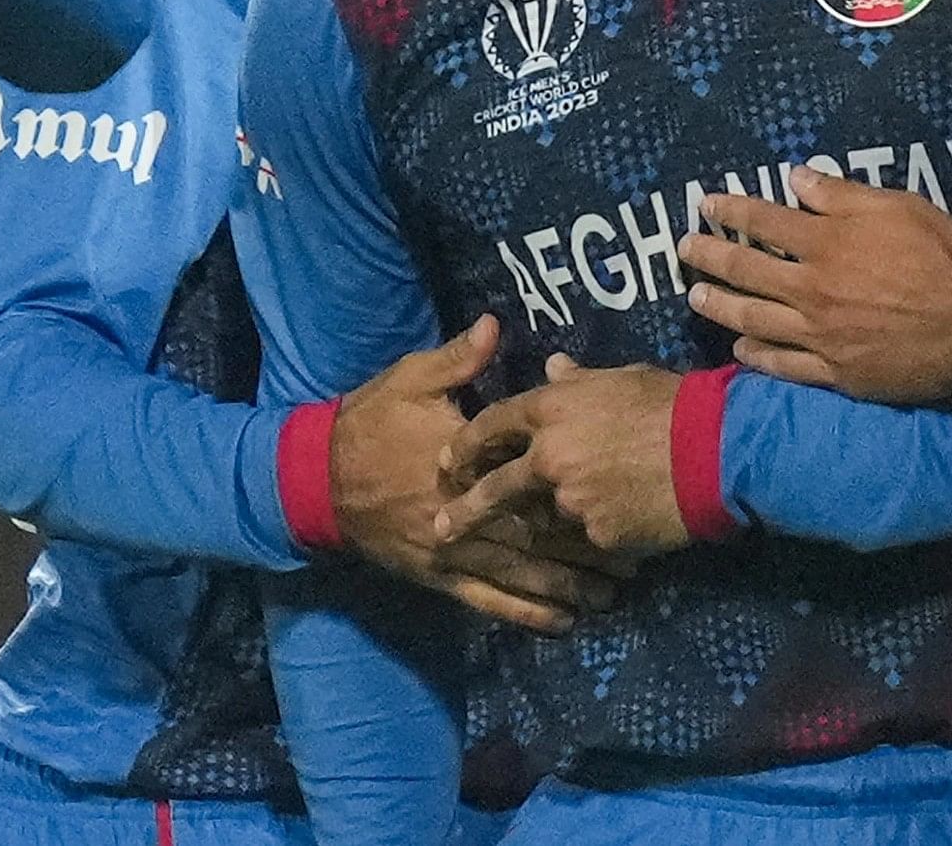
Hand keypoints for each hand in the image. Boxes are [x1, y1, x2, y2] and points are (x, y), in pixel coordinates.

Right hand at [331, 317, 624, 633]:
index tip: (613, 496)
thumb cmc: (368, 424)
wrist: (317, 480)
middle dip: (585, 553)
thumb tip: (493, 327)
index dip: (572, 493)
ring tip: (612, 598)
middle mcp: (463, 515)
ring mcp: (451, 553)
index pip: (526, 482)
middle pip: (535, 538)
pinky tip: (560, 624)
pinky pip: (488, 601)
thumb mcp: (409, 380)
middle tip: (634, 563)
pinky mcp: (438, 577)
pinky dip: (526, 615)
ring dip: (567, 589)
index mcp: (463, 465)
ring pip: (519, 576)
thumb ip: (456, 360)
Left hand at [436, 358, 692, 561]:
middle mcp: (549, 457)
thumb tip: (552, 368)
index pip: (491, 424)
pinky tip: (614, 525)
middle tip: (443, 527)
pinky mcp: (596, 535)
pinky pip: (585, 536)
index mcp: (550, 410)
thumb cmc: (668, 403)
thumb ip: (577, 380)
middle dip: (466, 509)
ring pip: (544, 516)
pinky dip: (593, 533)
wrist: (712, 452)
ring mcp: (570, 501)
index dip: (465, 443)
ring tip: (557, 525)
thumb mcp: (619, 378)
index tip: (447, 460)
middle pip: (495, 487)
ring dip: (547, 519)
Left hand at [681, 170, 951, 401]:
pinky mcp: (836, 372)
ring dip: (720, 306)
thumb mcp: (896, 207)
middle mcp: (812, 289)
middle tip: (684, 250)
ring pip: (754, 320)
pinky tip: (740, 352)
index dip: (731, 211)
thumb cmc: (942, 257)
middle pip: (746, 271)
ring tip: (696, 297)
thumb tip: (794, 178)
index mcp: (826, 243)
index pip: (764, 222)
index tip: (706, 205)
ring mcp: (820, 335)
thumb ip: (840, 195)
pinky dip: (757, 358)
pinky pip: (785, 366)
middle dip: (710, 256)